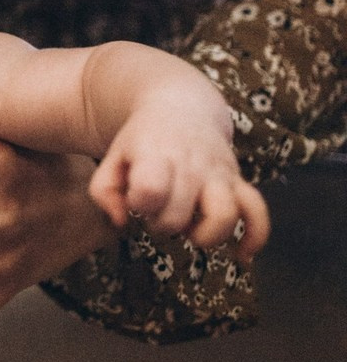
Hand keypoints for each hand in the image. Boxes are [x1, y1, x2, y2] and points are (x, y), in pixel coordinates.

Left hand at [90, 108, 269, 260]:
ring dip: (204, 235)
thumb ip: (104, 192)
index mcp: (155, 155)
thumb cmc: (141, 140)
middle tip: (155, 210)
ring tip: (190, 229)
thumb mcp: (113, 157)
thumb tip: (121, 222)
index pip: (150, 189)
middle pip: (178, 215)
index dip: (140, 203)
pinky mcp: (238, 181)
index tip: (135, 198)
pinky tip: (242, 254)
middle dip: (161, 225)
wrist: (179, 107)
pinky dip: (255, 237)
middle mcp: (190, 164)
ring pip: (224, 216)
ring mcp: (217, 173)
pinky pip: (258, 212)